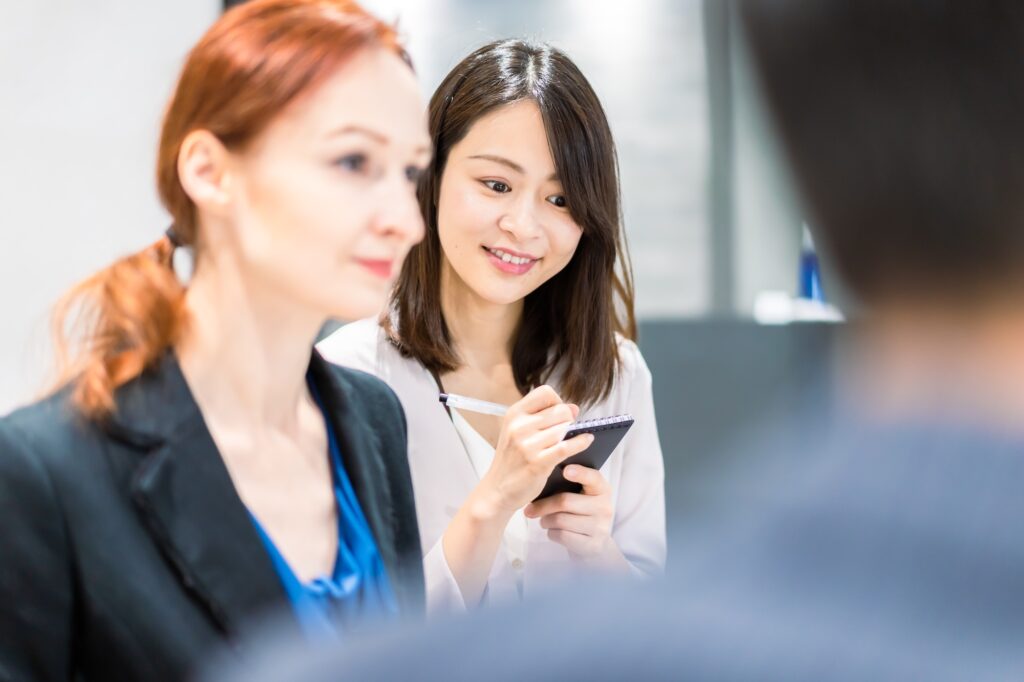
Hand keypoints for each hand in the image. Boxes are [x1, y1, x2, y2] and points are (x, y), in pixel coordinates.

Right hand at [475, 385, 594, 517]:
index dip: (557, 401)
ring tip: (576, 438)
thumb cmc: (512, 461)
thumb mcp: (518, 432)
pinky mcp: (537, 462)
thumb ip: (544, 417)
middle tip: (567, 430)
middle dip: (568, 419)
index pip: (545, 393)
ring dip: (573, 433)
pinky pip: (567, 446)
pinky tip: (587, 441)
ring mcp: (527, 445)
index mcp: (514, 415)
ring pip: (565, 428)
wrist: (497, 490)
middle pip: (560, 410)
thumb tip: (574, 408)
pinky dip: (581, 442)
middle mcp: (519, 426)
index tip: (559, 413)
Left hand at [524, 465, 626, 568]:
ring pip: (560, 520)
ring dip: (546, 521)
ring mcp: (600, 527)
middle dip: (543, 505)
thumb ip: (566, 487)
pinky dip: (551, 533)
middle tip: (529, 509)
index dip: (580, 473)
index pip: (593, 478)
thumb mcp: (579, 496)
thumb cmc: (579, 513)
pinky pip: (562, 536)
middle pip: (565, 501)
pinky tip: (553, 531)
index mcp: (602, 489)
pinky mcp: (593, 545)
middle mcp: (604, 507)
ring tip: (544, 520)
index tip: (565, 470)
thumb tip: (539, 483)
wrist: (593, 543)